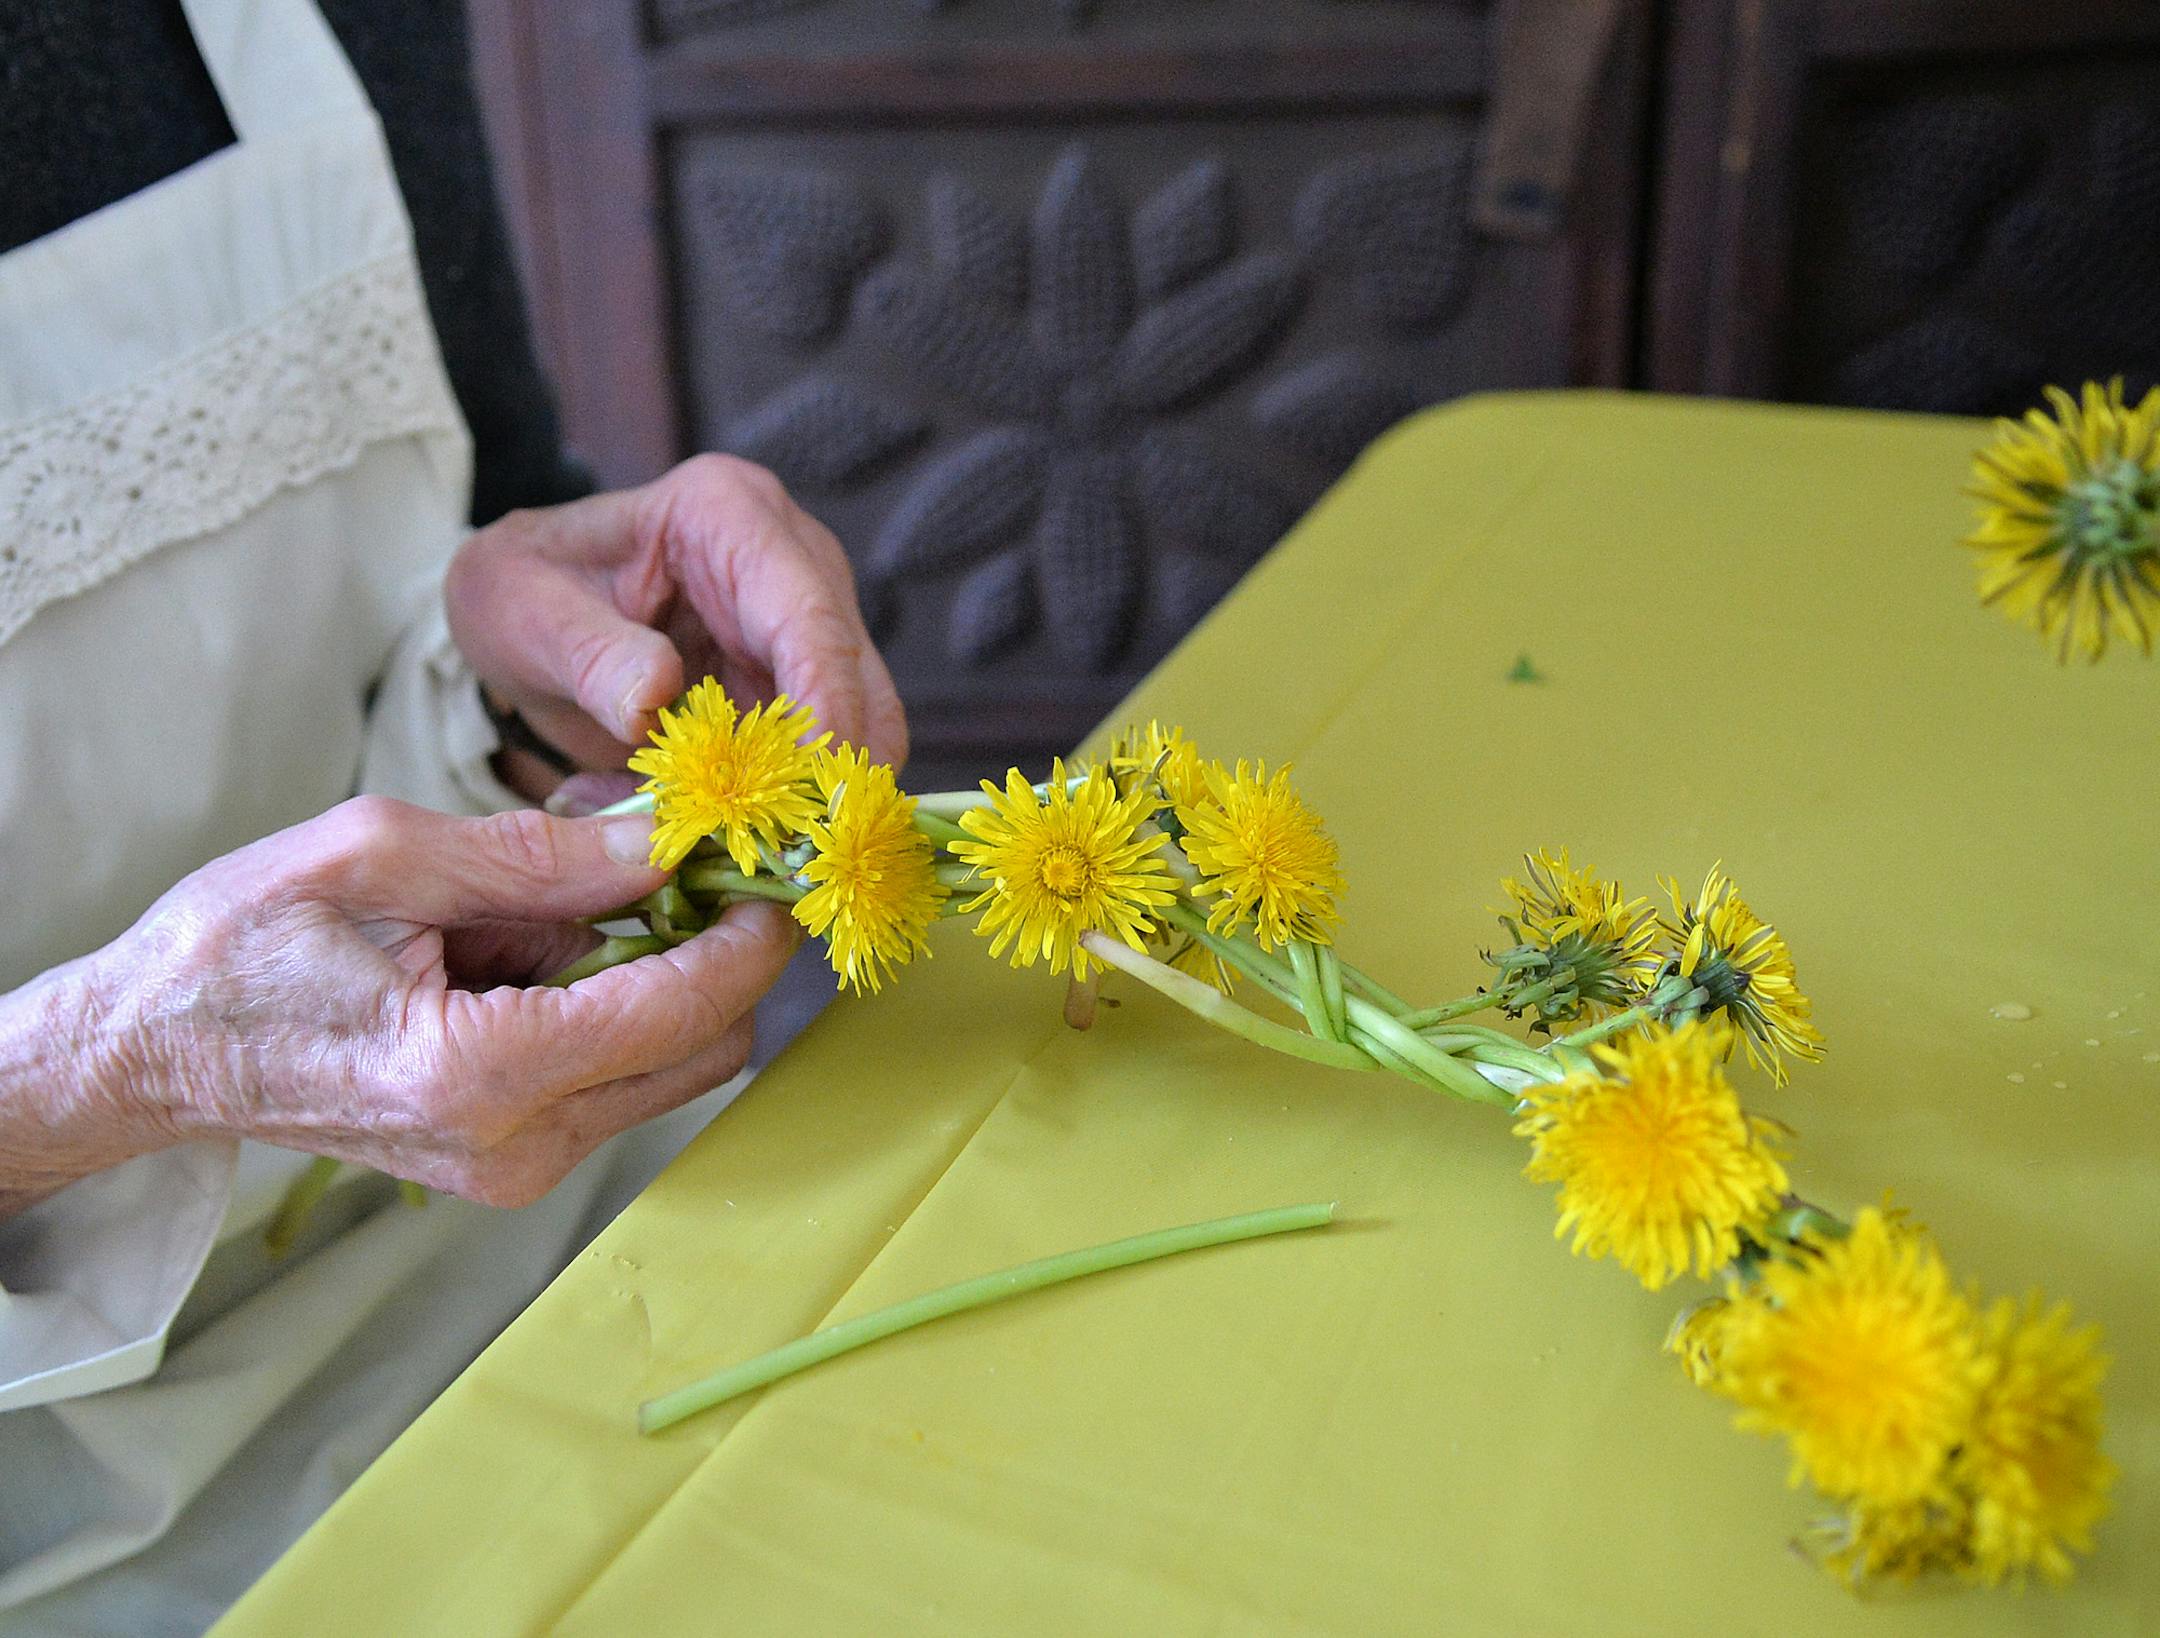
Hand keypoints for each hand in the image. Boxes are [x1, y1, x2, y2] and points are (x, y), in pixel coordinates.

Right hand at [0, 799, 796, 1213]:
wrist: (154, 1049)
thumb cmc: (243, 947)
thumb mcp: (385, 855)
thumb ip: (542, 855)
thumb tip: (666, 839)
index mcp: (480, 1073)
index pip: (683, 1007)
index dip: (749, 933)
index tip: (775, 862)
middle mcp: (517, 1146)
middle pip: (706, 1050)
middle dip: (724, 954)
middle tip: (700, 860)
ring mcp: (517, 1168)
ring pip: (672, 1067)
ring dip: (671, 977)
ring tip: (595, 894)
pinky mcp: (514, 1163)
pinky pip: (619, 1078)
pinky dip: (622, 1006)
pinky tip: (554, 943)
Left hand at [447, 455, 906, 803]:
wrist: (529, 616)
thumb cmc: (521, 589)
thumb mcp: (519, 605)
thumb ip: (586, 651)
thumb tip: (654, 697)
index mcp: (729, 514)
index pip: (808, 616)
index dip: (825, 704)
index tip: (809, 784)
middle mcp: (794, 562)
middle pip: (858, 683)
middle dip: (827, 773)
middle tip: (772, 848)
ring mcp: (807, 629)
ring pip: (858, 735)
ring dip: (799, 803)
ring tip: (711, 840)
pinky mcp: (801, 691)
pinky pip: (814, 767)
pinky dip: (769, 810)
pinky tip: (696, 829)